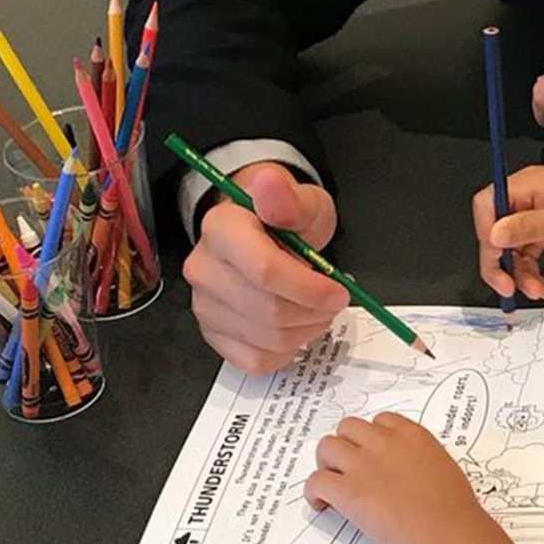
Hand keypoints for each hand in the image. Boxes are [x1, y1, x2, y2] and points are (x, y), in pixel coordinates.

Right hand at [183, 162, 349, 373]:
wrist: (262, 235)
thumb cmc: (283, 220)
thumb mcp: (300, 200)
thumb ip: (289, 198)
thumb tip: (270, 183)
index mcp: (221, 229)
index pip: (265, 271)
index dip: (310, 288)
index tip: (339, 290)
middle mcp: (204, 269)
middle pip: (269, 311)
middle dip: (314, 311)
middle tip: (334, 299)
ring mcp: (205, 306)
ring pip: (267, 339)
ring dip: (306, 331)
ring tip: (317, 309)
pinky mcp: (213, 334)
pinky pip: (256, 361)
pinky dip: (286, 351)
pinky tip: (296, 328)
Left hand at [305, 413, 492, 543]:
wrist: (447, 532)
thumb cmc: (453, 509)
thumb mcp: (442, 467)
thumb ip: (418, 460)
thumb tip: (406, 472)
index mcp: (410, 435)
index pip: (381, 421)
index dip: (371, 437)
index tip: (371, 451)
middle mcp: (383, 443)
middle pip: (348, 428)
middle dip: (346, 445)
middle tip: (348, 466)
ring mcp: (363, 465)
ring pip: (327, 446)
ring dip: (327, 463)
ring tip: (333, 482)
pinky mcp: (348, 491)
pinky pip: (316, 480)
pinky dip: (314, 492)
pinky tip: (322, 504)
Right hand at [473, 165, 543, 299]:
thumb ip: (524, 229)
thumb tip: (494, 235)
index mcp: (525, 185)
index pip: (486, 207)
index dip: (486, 236)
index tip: (496, 262)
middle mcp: (528, 196)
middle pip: (497, 231)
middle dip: (502, 263)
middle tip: (508, 288)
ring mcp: (538, 210)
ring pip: (514, 245)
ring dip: (520, 271)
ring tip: (536, 290)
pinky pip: (530, 248)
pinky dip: (532, 268)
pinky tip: (542, 283)